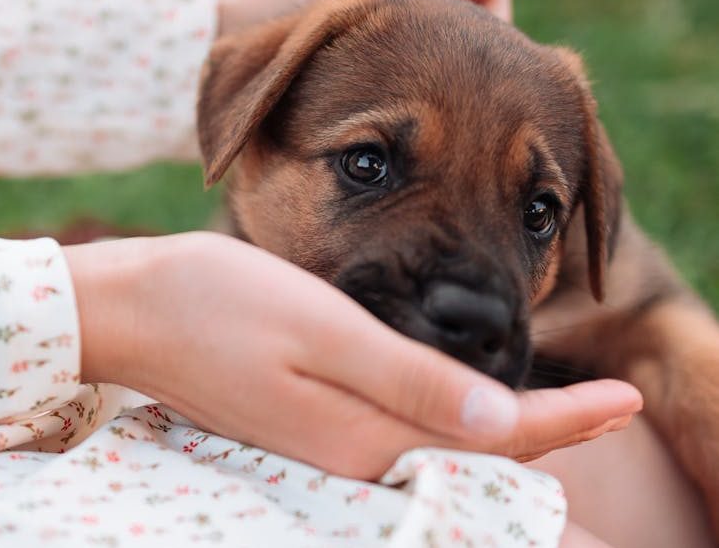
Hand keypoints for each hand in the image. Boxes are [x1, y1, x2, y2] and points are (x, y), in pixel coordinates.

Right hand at [66, 231, 641, 479]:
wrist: (137, 310)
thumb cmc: (220, 304)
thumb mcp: (323, 332)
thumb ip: (411, 382)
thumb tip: (503, 422)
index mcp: (363, 431)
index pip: (490, 439)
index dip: (563, 420)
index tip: (622, 398)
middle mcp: (349, 451)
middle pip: (469, 453)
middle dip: (544, 434)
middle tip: (606, 407)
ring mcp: (325, 441)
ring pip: (436, 445)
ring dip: (500, 430)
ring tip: (557, 412)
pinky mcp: (307, 421)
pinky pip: (397, 430)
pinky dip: (444, 418)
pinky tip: (460, 402)